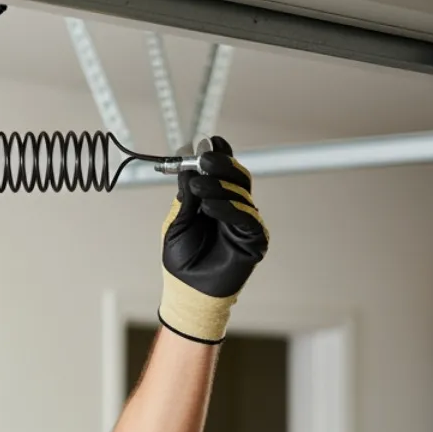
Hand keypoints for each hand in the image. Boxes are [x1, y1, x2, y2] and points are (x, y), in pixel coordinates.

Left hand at [158, 136, 268, 343]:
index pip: (221, 171)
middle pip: (236, 176)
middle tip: (204, 157)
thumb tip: (187, 165)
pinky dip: (228, 208)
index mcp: (215, 199)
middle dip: (220, 163)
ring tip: (198, 184)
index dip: (218, 154)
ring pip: (240, 192)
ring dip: (218, 185)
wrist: (187, 291)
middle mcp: (234, 207)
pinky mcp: (254, 239)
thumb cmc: (182, 259)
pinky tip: (210, 206)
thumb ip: (186, 195)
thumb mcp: (178, 220)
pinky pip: (246, 217)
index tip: (208, 141)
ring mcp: (245, 222)